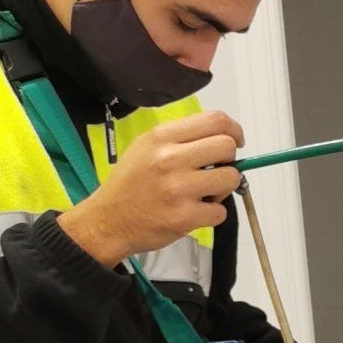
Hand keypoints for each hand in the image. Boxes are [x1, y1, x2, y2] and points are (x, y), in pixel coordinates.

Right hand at [59, 112, 242, 267]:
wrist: (107, 221)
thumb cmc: (129, 184)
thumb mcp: (145, 147)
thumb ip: (180, 139)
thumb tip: (221, 138)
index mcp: (161, 137)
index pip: (215, 121)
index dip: (233, 130)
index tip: (235, 141)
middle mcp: (170, 159)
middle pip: (227, 147)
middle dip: (229, 159)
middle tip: (216, 170)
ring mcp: (178, 189)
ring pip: (231, 178)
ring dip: (224, 187)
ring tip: (205, 192)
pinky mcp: (185, 217)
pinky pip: (220, 211)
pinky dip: (212, 213)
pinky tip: (194, 212)